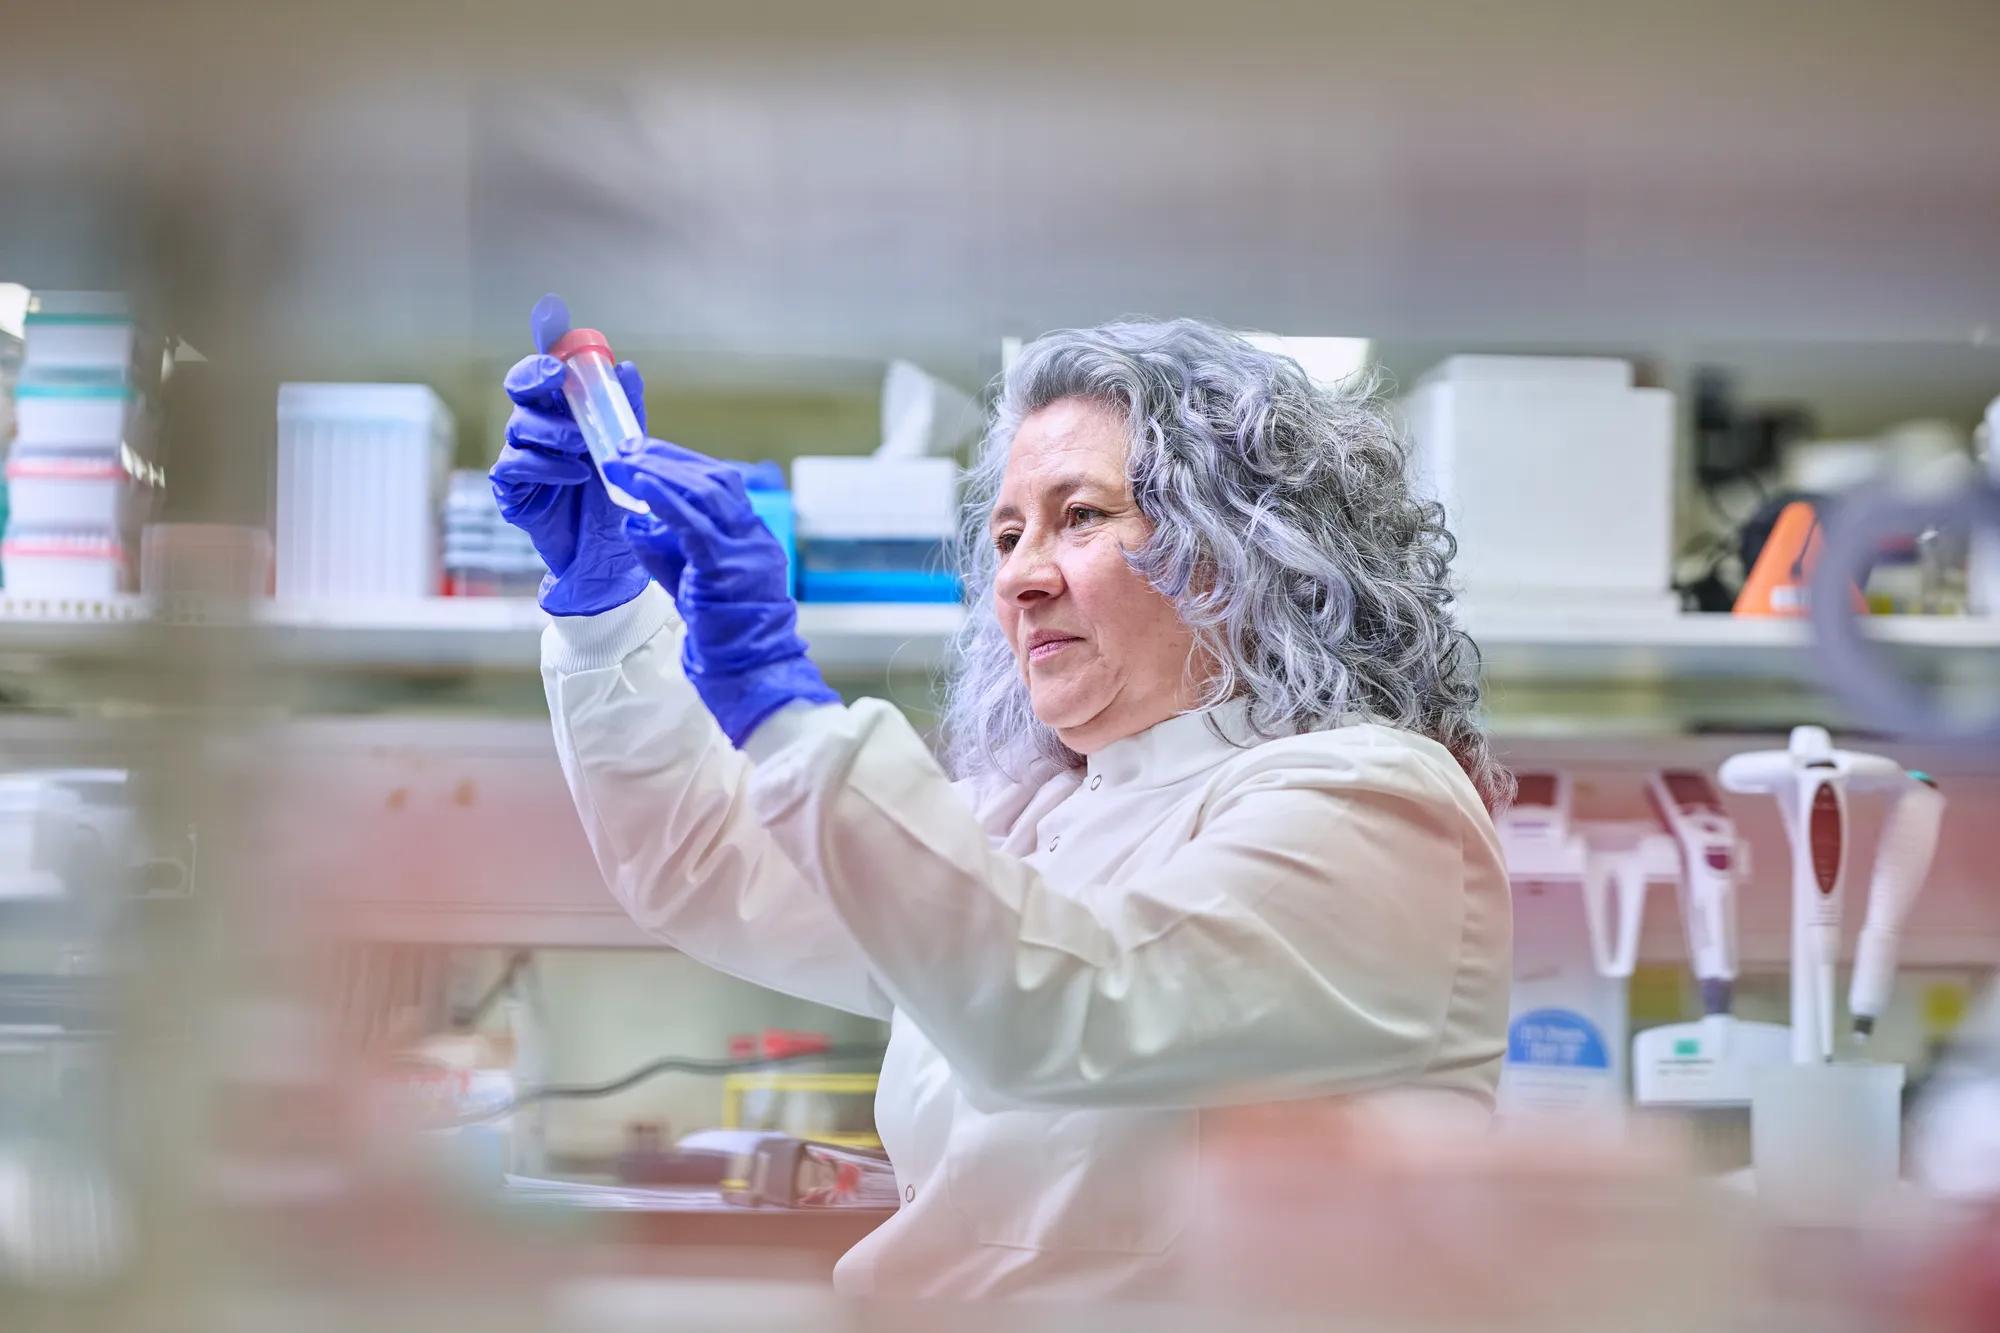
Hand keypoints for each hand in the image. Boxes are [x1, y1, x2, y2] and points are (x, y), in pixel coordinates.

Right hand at [489, 298, 659, 615]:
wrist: (609, 560)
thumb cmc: (616, 500)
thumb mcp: (630, 452)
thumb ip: (626, 413)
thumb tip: (627, 369)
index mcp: (564, 411)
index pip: (550, 369)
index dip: (547, 344)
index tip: (553, 321)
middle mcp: (538, 428)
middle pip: (520, 387)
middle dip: (534, 377)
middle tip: (554, 378)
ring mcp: (521, 458)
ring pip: (520, 426)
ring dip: (553, 430)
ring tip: (584, 445)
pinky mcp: (512, 491)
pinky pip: (515, 466)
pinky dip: (546, 466)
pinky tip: (575, 473)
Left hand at [604, 443, 836, 746]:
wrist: (749, 672)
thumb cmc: (722, 635)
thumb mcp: (692, 583)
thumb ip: (669, 551)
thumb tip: (634, 521)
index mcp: (751, 539)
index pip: (721, 486)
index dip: (682, 464)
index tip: (647, 452)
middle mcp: (754, 538)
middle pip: (716, 480)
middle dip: (669, 458)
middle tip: (629, 446)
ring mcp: (746, 551)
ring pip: (707, 492)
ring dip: (661, 471)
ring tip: (627, 459)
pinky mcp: (727, 567)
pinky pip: (694, 522)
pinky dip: (665, 497)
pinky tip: (640, 484)